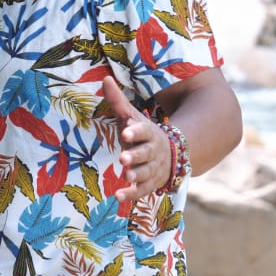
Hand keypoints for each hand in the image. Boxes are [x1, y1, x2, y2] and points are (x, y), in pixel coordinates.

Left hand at [102, 76, 171, 201]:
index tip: (125, 130)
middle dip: (135, 156)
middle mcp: (153, 152)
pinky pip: (141, 190)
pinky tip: (118, 196)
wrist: (170, 154)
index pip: (143, 131)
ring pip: (146, 173)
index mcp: (148, 133)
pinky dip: (131, 194)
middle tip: (123, 159)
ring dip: (136, 175)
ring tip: (125, 176)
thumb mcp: (132, 116)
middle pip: (145, 154)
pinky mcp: (150, 184)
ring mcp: (153, 169)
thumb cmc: (142, 133)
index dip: (135, 131)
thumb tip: (105, 78)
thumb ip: (118, 100)